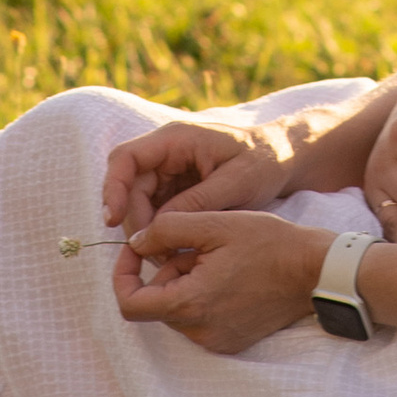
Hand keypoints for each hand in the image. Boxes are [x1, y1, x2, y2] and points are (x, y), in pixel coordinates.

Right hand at [99, 119, 286, 238]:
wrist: (284, 158)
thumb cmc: (264, 162)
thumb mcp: (236, 183)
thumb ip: (198, 201)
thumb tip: (159, 226)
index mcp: (177, 139)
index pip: (125, 158)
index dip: (113, 188)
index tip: (113, 220)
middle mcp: (167, 151)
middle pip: (129, 186)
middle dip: (135, 221)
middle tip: (150, 253)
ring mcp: (170, 169)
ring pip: (140, 202)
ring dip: (146, 230)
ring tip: (165, 257)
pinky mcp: (176, 187)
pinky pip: (156, 210)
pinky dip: (159, 231)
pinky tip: (173, 250)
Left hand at [112, 207, 325, 354]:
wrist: (315, 272)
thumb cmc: (269, 244)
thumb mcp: (215, 224)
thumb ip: (167, 230)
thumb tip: (136, 242)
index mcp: (190, 304)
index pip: (130, 305)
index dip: (122, 274)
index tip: (135, 249)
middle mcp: (199, 331)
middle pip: (157, 302)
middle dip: (166, 271)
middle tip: (197, 244)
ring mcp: (216, 340)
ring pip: (178, 310)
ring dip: (185, 282)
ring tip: (218, 258)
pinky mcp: (230, 341)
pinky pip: (199, 319)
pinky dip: (202, 296)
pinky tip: (230, 274)